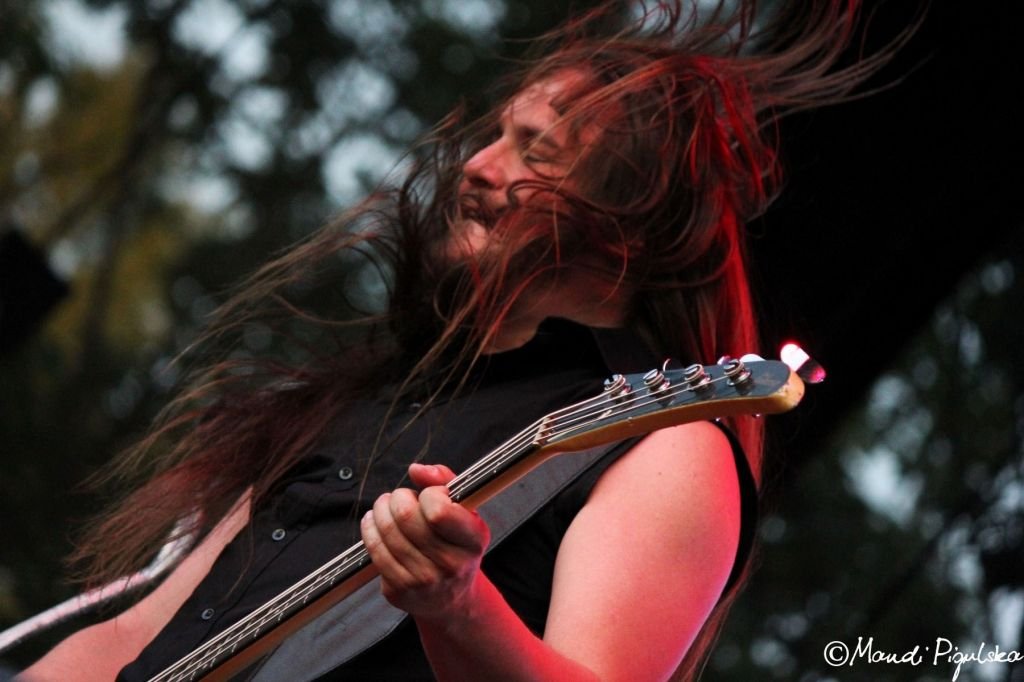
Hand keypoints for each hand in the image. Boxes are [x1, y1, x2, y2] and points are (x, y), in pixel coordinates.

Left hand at [361, 463, 490, 617]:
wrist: (452, 598)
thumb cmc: (457, 545)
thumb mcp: (465, 512)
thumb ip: (445, 481)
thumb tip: (415, 469)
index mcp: (473, 540)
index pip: (437, 510)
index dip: (429, 494)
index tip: (431, 496)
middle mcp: (451, 564)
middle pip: (404, 516)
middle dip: (397, 497)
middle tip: (399, 498)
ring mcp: (423, 581)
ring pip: (385, 531)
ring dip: (380, 510)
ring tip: (385, 507)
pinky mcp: (399, 590)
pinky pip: (374, 550)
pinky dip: (369, 529)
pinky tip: (374, 523)